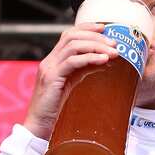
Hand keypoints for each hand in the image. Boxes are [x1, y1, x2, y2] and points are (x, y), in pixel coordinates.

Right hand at [22, 23, 118, 139]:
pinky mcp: (51, 78)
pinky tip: (103, 60)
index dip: (86, 28)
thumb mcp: (72, 85)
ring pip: (73, 46)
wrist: (39, 127)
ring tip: (113, 51)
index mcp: (53, 61)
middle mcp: (49, 61)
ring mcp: (49, 68)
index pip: (68, 35)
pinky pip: (72, 62)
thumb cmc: (55, 110)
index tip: (104, 27)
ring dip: (96, 45)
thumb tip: (103, 60)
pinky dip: (89, 58)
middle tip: (115, 43)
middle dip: (95, 36)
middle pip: (71, 36)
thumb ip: (83, 71)